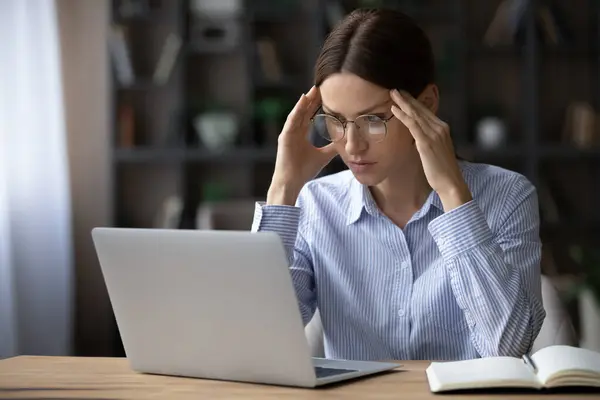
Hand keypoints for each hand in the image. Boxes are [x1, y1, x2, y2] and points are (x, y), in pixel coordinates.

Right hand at [267, 86, 337, 204]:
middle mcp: (294, 131)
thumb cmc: (304, 170)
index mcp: (302, 134)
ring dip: (305, 101)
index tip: (328, 94)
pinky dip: (297, 109)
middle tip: (323, 86)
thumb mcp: (323, 155)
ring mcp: (289, 133)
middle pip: (305, 110)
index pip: (310, 115)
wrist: (292, 182)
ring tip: (314, 89)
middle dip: (313, 99)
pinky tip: (303, 100)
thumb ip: (333, 147)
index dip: (318, 104)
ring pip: (298, 112)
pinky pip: (291, 120)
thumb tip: (346, 142)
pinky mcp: (284, 136)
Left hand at [390, 89, 471, 210]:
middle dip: (407, 98)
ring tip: (392, 94)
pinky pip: (412, 124)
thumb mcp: (436, 150)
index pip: (426, 112)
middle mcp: (440, 128)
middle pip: (420, 109)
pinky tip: (394, 109)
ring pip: (416, 114)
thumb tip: (418, 137)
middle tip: (395, 89)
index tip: (404, 95)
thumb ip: (429, 140)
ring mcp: (434, 134)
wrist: (451, 182)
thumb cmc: (442, 170)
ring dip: (403, 103)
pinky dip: (403, 115)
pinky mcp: (426, 142)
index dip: (414, 102)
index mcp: (443, 129)